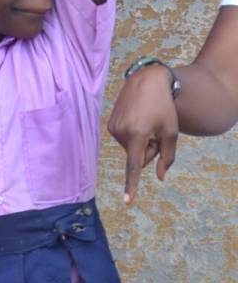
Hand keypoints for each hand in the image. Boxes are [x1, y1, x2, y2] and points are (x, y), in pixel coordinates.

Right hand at [108, 63, 180, 203]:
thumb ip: (167, 158)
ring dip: (142, 142)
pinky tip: (139, 119)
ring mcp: (113, 127)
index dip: (131, 185)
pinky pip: (126, 140)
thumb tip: (160, 177)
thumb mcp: (171, 132)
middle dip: (150, 150)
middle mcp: (120, 133)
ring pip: (132, 149)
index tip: (127, 201)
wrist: (146, 81)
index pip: (135, 166)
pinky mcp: (110, 123)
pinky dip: (135, 136)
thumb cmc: (163, 107)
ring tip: (147, 122)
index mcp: (137, 135)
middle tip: (157, 132)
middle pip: (139, 157)